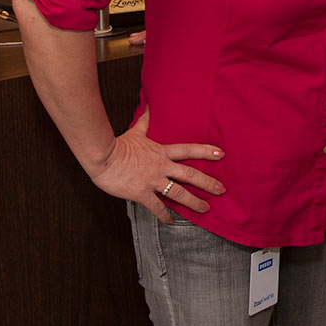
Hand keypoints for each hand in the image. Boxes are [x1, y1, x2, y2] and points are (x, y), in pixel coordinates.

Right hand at [88, 109, 224, 218]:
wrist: (103, 157)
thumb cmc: (118, 144)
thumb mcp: (136, 131)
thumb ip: (146, 121)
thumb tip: (149, 104)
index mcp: (162, 152)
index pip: (189, 150)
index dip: (206, 151)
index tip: (221, 154)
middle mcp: (162, 166)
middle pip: (190, 174)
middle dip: (208, 182)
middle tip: (222, 190)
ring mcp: (153, 180)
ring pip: (179, 193)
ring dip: (194, 202)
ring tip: (205, 209)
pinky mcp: (142, 193)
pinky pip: (157, 207)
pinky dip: (165, 215)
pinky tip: (171, 221)